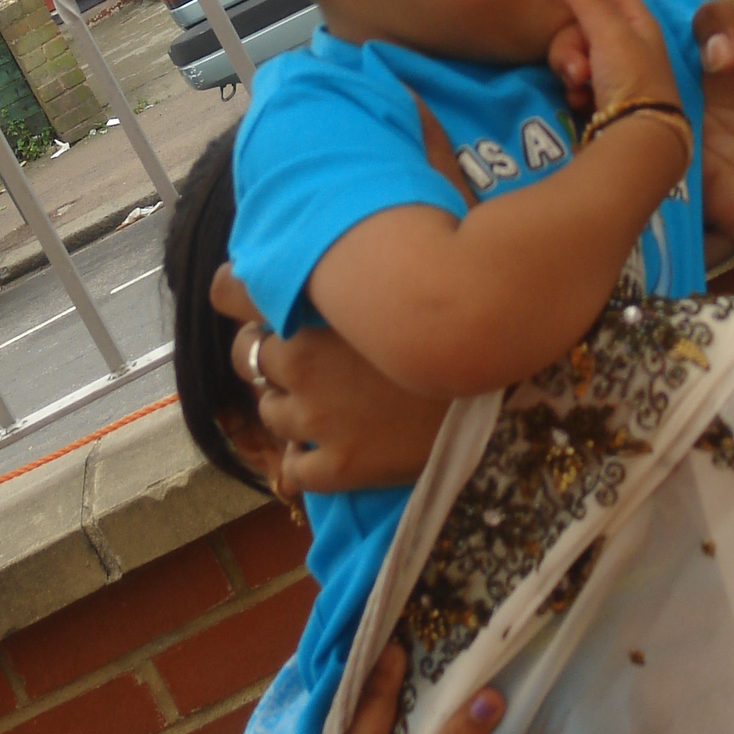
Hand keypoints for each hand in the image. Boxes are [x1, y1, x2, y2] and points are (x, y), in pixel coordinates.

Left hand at [210, 264, 443, 492]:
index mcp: (314, 313)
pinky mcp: (339, 468)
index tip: (249, 302)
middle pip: (248, 358)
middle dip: (269, 360)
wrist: (500, 391)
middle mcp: (303, 365)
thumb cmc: (455, 324)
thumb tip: (329, 262)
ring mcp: (317, 420)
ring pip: (271, 415)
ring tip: (329, 407)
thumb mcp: (395, 284)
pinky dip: (303, 463)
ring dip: (289, 410)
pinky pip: (294, 471)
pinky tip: (328, 453)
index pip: (233, 293)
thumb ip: (349, 276)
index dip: (234, 296)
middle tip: (306, 364)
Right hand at [552, 0, 682, 118]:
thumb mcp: (610, 34)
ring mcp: (612, 68)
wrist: (637, 140)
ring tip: (578, 86)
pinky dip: (573, 87)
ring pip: (572, 51)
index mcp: (637, 21)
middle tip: (576, 66)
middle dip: (570, 42)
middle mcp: (626, 42)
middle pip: (580, 23)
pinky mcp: (599, 93)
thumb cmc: (632, 81)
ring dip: (569, 67)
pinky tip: (578, 99)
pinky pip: (573, 77)